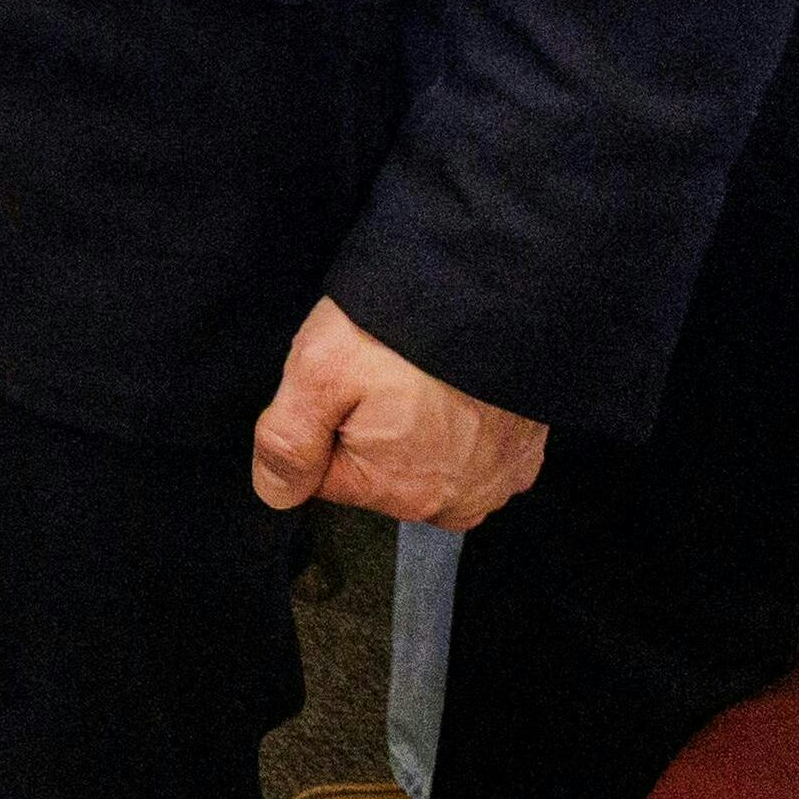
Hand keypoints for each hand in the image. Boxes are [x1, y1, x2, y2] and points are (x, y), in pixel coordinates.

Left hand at [250, 296, 549, 527]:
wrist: (494, 295)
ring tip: (420, 376)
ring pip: (426, 464)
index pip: (326, 475)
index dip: (322, 422)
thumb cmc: (406, 329)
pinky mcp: (523, 454)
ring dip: (418, 427)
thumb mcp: (319, 371)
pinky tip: (455, 385)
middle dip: (370, 427)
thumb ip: (287, 442)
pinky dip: (461, 422)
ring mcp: (495, 480)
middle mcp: (452, 503)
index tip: (341, 385)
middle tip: (383, 373)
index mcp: (396, 491)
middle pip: (379, 472)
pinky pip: (475, 451)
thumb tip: (275, 493)